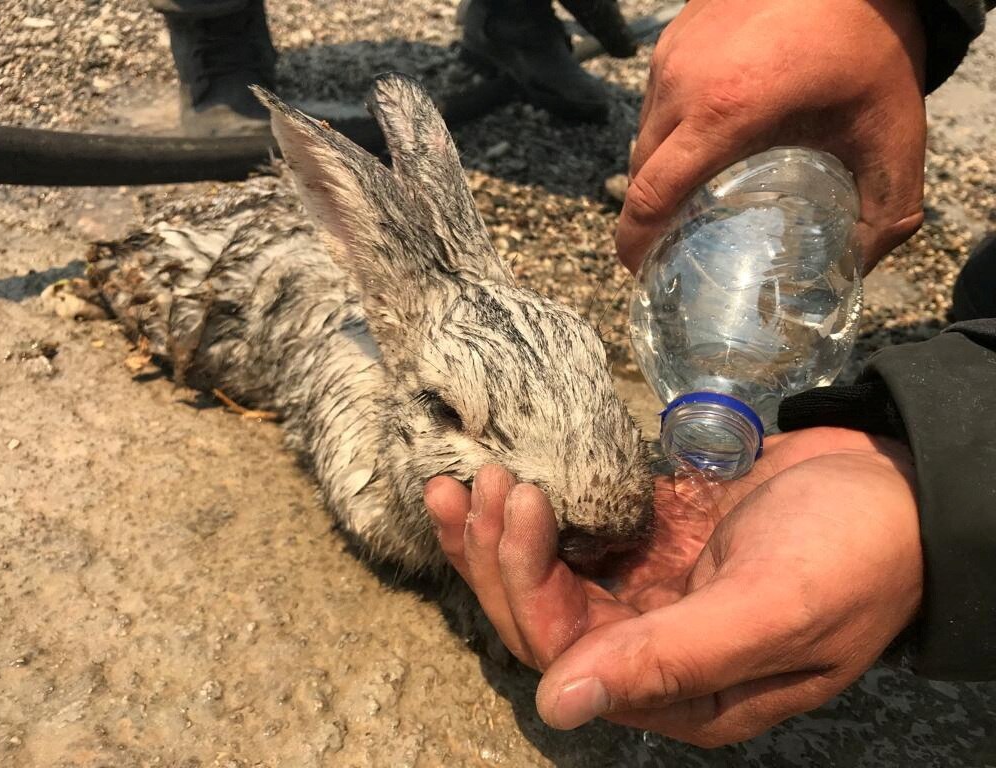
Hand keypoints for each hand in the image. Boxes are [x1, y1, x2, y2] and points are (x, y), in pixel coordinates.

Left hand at [424, 428, 922, 745]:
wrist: (898, 485)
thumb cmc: (851, 553)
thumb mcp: (770, 610)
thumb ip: (671, 660)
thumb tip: (559, 706)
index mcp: (682, 690)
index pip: (567, 652)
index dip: (524, 583)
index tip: (517, 501)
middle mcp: (655, 648)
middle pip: (542, 614)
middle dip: (498, 553)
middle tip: (476, 480)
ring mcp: (652, 590)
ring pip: (549, 574)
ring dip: (500, 531)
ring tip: (462, 478)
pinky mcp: (653, 540)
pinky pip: (577, 532)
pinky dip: (539, 507)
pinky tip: (507, 470)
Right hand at [616, 0, 926, 274]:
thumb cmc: (870, 40)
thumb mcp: (892, 130)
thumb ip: (886, 210)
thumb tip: (860, 266)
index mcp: (724, 113)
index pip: (651, 195)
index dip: (636, 243)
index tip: (641, 269)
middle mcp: (683, 83)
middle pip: (639, 173)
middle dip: (647, 216)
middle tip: (671, 243)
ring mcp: (672, 56)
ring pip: (643, 136)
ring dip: (659, 171)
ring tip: (691, 193)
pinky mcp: (672, 37)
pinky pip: (655, 101)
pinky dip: (670, 130)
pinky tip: (705, 138)